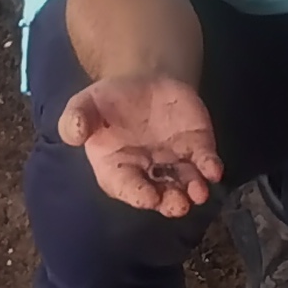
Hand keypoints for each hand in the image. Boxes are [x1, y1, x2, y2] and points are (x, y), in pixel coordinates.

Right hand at [59, 72, 222, 216]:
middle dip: (170, 201)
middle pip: (161, 194)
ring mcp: (175, 163)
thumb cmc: (108, 102)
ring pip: (186, 184)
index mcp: (117, 170)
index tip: (149, 198)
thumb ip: (77, 119)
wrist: (141, 82)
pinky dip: (210, 167)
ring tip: (198, 192)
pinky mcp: (196, 148)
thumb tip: (74, 132)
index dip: (138, 195)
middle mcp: (149, 174)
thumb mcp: (86, 104)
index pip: (127, 188)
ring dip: (194, 190)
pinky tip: (214, 169)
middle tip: (179, 204)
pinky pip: (205, 162)